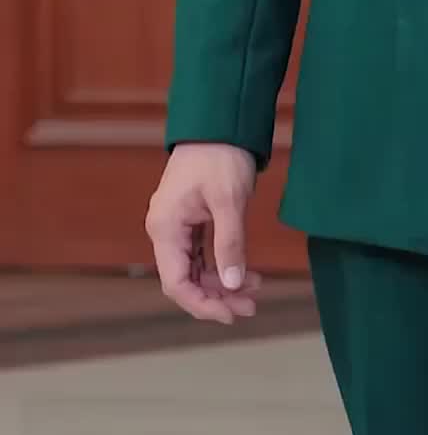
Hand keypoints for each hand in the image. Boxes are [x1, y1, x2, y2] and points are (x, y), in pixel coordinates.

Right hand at [146, 143, 260, 324]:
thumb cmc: (221, 155)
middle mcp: (165, 230)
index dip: (202, 305)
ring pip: (196, 270)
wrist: (220, 120)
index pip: (176, 283)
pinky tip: (246, 273)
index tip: (232, 314)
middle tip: (251, 306)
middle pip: (186, 280)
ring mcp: (177, 226)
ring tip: (255, 291)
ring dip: (223, 284)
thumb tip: (234, 285)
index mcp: (165, 228)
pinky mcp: (190, 220)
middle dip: (217, 297)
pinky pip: (202, 254)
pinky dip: (222, 266)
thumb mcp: (229, 200)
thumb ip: (230, 244)